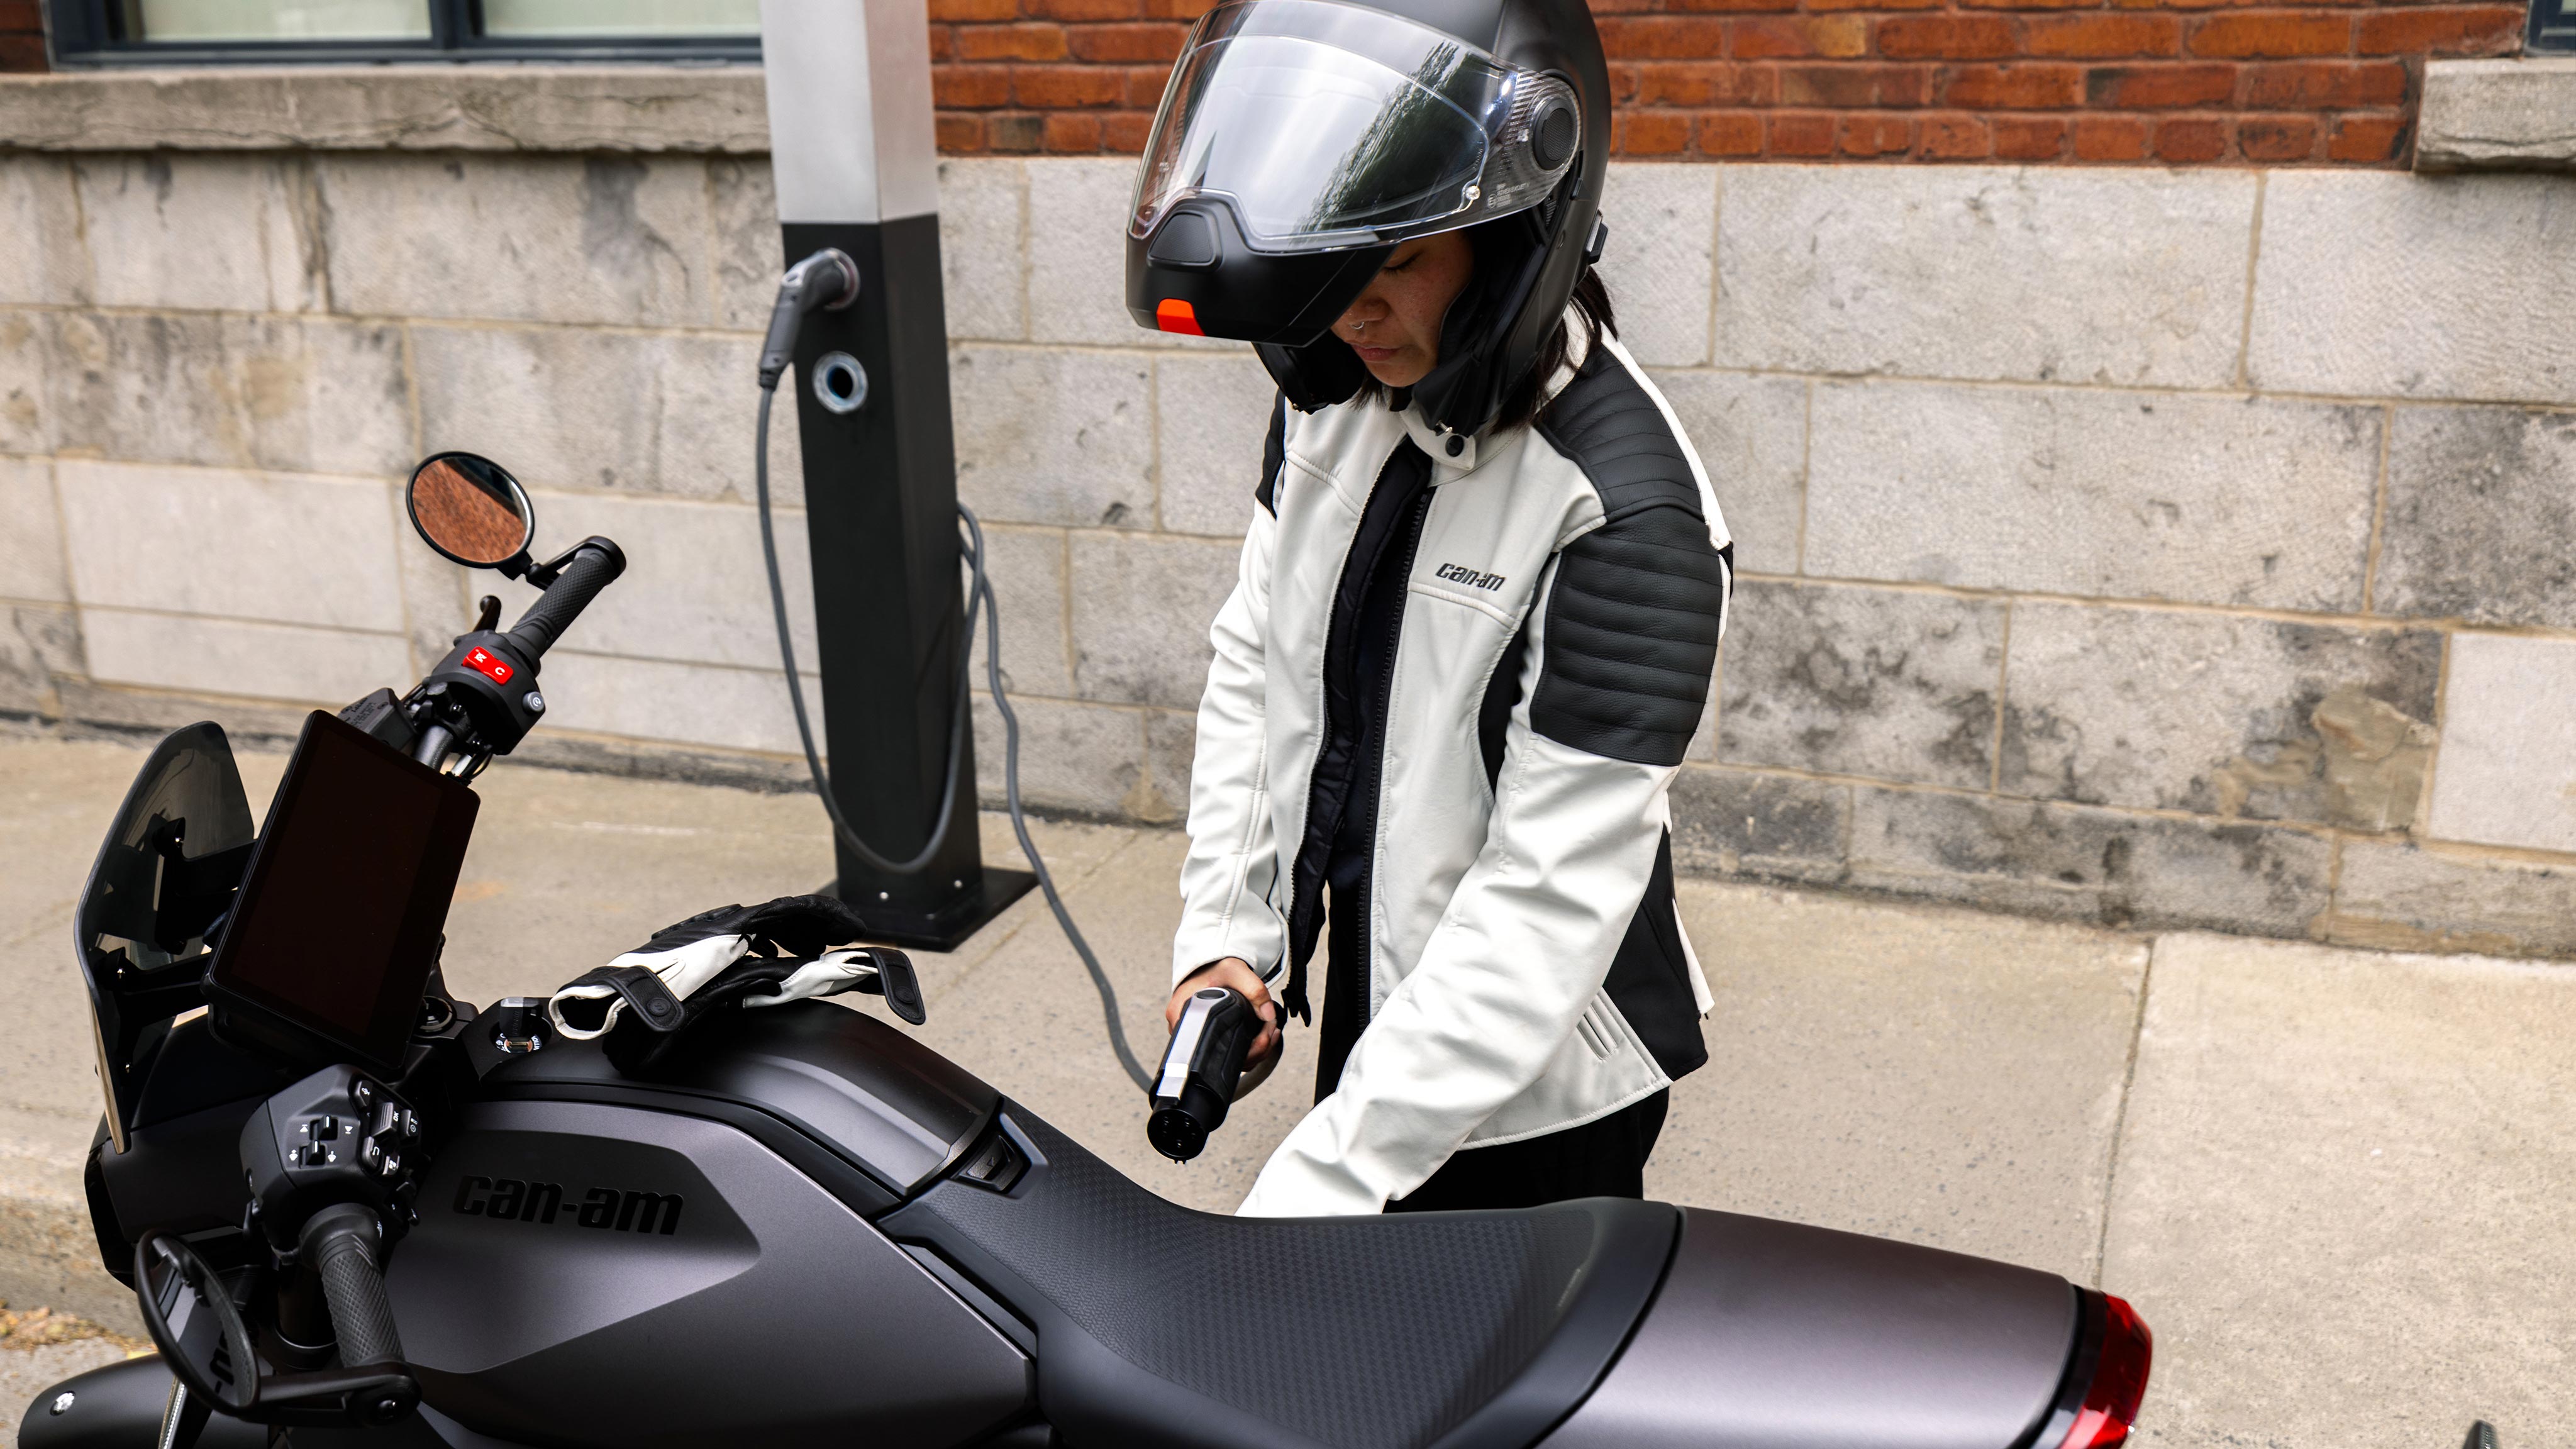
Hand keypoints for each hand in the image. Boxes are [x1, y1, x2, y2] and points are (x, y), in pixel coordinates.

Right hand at [1167, 958, 1280, 1075]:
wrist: (1210, 964)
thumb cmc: (1215, 967)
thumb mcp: (1235, 971)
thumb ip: (1253, 989)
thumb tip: (1268, 1016)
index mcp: (1182, 1014)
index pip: (1211, 1047)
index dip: (1243, 1049)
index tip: (1263, 1036)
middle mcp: (1184, 1029)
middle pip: (1222, 1057)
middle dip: (1255, 1050)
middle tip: (1271, 1030)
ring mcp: (1195, 1036)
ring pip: (1227, 1059)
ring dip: (1255, 1051)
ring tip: (1270, 1032)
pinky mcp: (1207, 1037)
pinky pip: (1228, 1053)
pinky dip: (1248, 1049)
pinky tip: (1261, 1036)